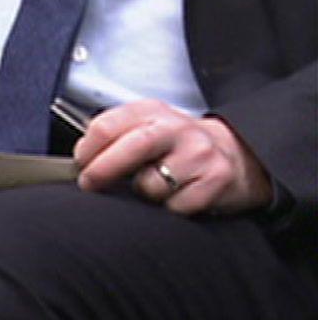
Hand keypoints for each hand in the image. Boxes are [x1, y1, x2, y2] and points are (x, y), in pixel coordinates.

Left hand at [74, 99, 272, 214]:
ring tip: (155, 184)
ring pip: (151, 185)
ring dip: (143, 193)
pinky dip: (170, 208)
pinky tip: (178, 195)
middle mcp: (175, 128)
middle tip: (90, 184)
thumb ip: (115, 136)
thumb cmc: (179, 144)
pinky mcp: (217, 179)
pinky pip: (176, 206)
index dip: (86, 150)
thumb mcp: (146, 127)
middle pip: (130, 148)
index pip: (106, 126)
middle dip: (101, 171)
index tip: (80, 165)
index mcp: (150, 111)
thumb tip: (80, 161)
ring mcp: (198, 153)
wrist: (237, 152)